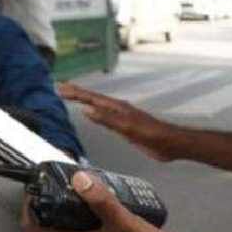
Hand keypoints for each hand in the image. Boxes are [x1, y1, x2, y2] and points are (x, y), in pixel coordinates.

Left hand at [21, 171, 192, 231]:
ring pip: (64, 225)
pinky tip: (95, 197)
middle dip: (45, 205)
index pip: (33, 229)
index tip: (33, 188)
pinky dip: (80, 211)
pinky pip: (81, 225)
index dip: (28, 208)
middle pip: (46, 226)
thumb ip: (100, 200)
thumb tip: (79, 179)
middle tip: (51, 183)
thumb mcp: (121, 221)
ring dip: (63, 207)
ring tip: (72, 185)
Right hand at [57, 83, 177, 161]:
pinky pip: (104, 116)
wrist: (171, 143)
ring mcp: (122, 117)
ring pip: (98, 106)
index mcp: (118, 108)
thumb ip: (107, 119)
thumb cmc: (153, 135)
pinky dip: (94, 113)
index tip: (60, 87)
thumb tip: (86, 110)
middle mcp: (118, 109)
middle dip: (76, 93)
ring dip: (84, 101)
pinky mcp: (125, 126)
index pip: (92, 97)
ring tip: (71, 97)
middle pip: (93, 98)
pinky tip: (91, 114)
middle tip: (60, 88)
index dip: (75, 93)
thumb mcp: (128, 127)